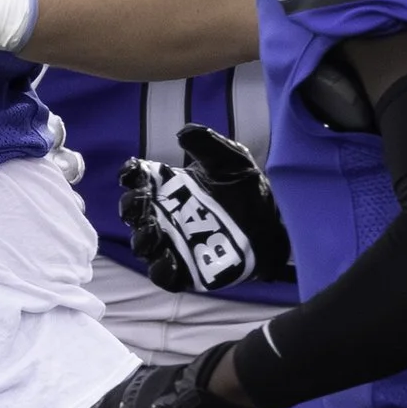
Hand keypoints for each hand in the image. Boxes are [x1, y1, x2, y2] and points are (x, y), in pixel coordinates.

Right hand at [118, 124, 293, 292]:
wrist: (277, 225)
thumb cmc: (250, 190)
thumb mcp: (232, 160)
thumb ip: (208, 144)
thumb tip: (183, 133)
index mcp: (168, 187)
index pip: (136, 179)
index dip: (129, 175)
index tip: (135, 171)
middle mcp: (164, 215)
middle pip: (132, 212)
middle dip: (131, 206)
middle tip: (144, 201)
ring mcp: (172, 243)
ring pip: (142, 245)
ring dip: (141, 237)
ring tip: (154, 229)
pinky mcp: (186, 270)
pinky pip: (163, 274)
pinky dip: (161, 268)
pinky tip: (171, 257)